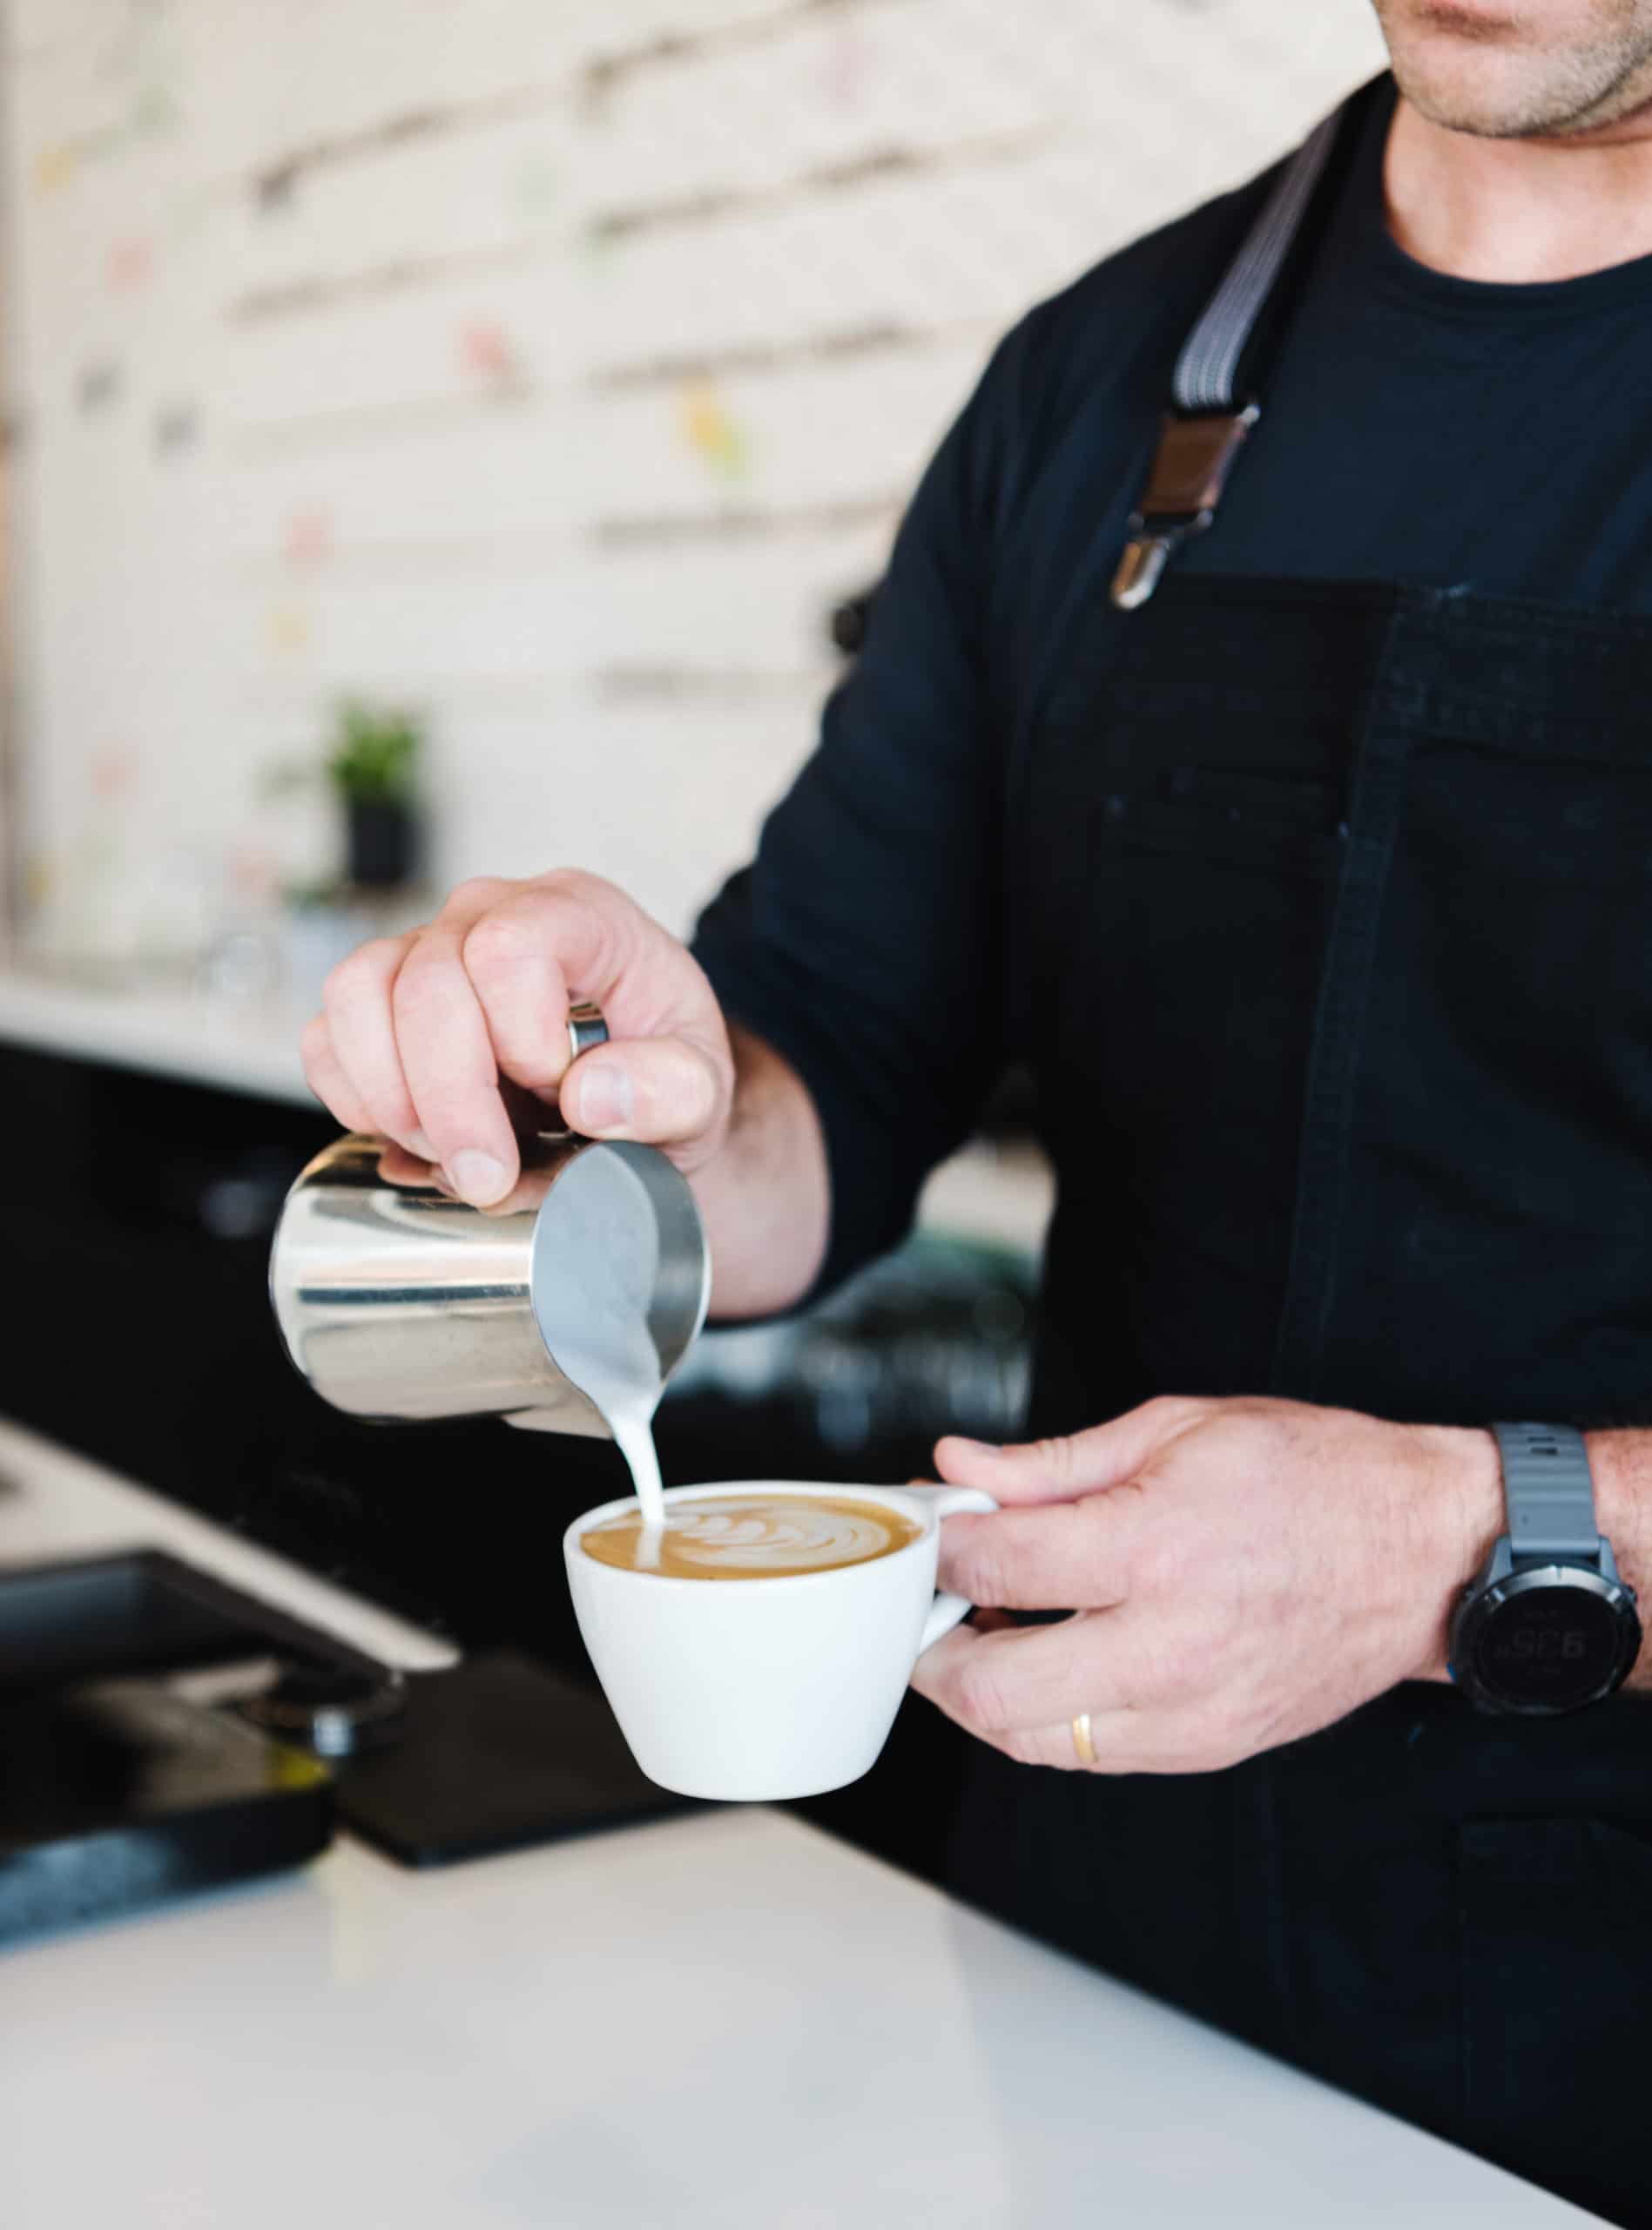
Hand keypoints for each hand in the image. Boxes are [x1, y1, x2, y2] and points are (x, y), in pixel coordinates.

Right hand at [301, 870, 734, 1206]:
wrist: (632, 1098)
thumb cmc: (661, 1076)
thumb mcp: (702, 1091)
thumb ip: (673, 1091)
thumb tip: (591, 1094)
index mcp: (578, 914)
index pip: (508, 946)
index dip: (520, 1038)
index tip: (559, 1098)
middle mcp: (490, 913)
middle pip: (425, 983)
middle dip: (450, 1102)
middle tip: (489, 1176)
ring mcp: (425, 950)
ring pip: (357, 995)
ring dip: (394, 1098)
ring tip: (452, 1154)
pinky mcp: (381, 1000)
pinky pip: (328, 1036)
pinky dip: (356, 1100)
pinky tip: (413, 1138)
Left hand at [910, 1396, 1502, 1774]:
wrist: (1428, 1555)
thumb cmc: (1313, 1477)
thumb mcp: (1177, 1428)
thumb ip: (1053, 1463)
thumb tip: (959, 1467)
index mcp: (1156, 1547)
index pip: (998, 1566)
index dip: (938, 1549)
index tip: (927, 1530)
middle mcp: (1168, 1644)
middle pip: (992, 1688)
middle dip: (931, 1648)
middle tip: (928, 1606)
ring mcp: (1190, 1713)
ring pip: (1033, 1739)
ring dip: (983, 1693)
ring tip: (989, 1631)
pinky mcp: (1209, 1748)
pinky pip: (1092, 1753)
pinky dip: (1049, 1715)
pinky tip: (1051, 1660)